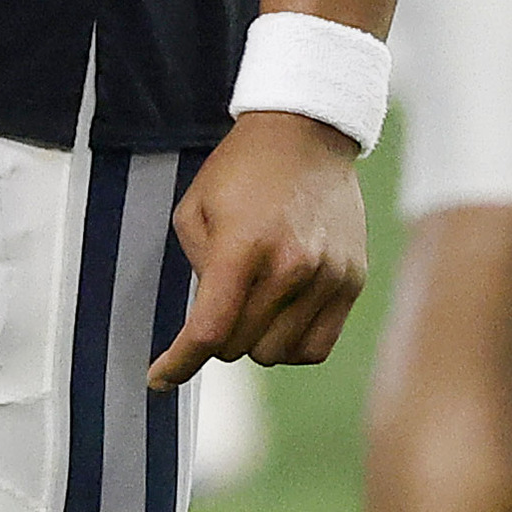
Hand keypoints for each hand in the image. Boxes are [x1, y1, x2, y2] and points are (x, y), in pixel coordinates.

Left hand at [147, 110, 369, 391]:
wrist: (307, 132)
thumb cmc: (241, 169)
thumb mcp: (195, 209)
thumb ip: (198, 271)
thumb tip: (210, 322)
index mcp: (243, 247)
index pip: (210, 331)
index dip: (179, 363)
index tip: (159, 379)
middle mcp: (291, 267)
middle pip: (241, 348)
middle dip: (219, 337)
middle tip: (218, 305)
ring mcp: (327, 277)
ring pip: (279, 354)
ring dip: (256, 341)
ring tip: (252, 304)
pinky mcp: (352, 281)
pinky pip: (317, 346)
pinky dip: (292, 344)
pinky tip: (281, 317)